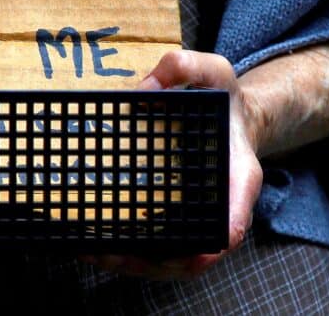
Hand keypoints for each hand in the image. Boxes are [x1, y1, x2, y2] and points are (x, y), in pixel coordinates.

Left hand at [82, 50, 263, 279]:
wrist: (232, 115)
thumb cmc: (224, 98)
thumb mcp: (214, 68)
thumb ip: (184, 66)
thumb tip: (144, 89)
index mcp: (238, 179)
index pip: (232, 222)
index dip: (210, 244)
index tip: (188, 255)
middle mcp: (221, 207)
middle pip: (192, 255)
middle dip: (149, 262)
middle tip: (108, 254)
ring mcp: (198, 215)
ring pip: (170, 259)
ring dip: (132, 262)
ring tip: (91, 253)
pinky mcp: (178, 215)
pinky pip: (158, 244)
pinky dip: (130, 250)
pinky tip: (95, 243)